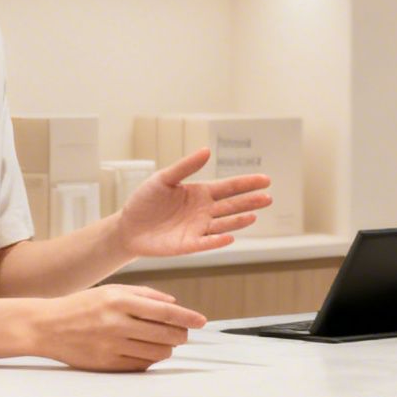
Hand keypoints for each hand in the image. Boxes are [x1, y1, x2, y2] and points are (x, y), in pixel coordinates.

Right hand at [29, 284, 205, 371]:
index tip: (201, 321)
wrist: (47, 326)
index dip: (186, 317)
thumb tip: (173, 302)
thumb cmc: (82, 306)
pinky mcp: (107, 364)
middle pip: (165, 335)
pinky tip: (146, 352)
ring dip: (167, 349)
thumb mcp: (111, 290)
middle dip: (180, 335)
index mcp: (119, 300)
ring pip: (156, 353)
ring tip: (164, 343)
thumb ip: (144, 294)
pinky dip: (149, 360)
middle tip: (182, 334)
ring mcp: (112, 346)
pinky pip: (140, 366)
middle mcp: (117, 323)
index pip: (164, 311)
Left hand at [114, 148, 272, 258]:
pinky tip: (229, 237)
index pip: (229, 187)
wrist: (128, 226)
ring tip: (253, 216)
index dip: (246, 184)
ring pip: (223, 224)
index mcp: (200, 193)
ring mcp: (198, 229)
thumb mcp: (164, 178)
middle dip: (250, 202)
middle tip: (268, 197)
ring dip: (238, 221)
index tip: (265, 180)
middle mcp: (204, 212)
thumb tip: (207, 150)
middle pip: (232, 206)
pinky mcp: (188, 245)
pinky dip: (217, 241)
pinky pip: (206, 243)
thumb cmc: (146, 200)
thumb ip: (185, 166)